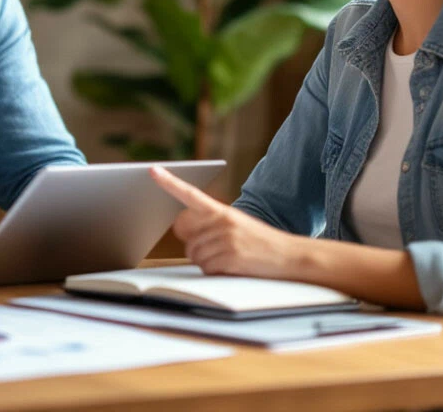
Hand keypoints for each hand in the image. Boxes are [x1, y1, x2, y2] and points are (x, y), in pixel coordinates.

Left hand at [150, 166, 304, 278]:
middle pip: (185, 235)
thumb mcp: (238, 224)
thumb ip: (212, 223)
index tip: (153, 170)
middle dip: (193, 245)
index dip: (169, 182)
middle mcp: (222, 222)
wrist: (289, 256)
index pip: (190, 194)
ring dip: (206, 261)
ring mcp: (225, 239)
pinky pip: (205, 268)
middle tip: (214, 248)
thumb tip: (183, 229)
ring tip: (228, 258)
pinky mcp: (230, 257)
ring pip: (194, 253)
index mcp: (222, 210)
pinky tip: (231, 267)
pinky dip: (214, 271)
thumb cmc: (261, 242)